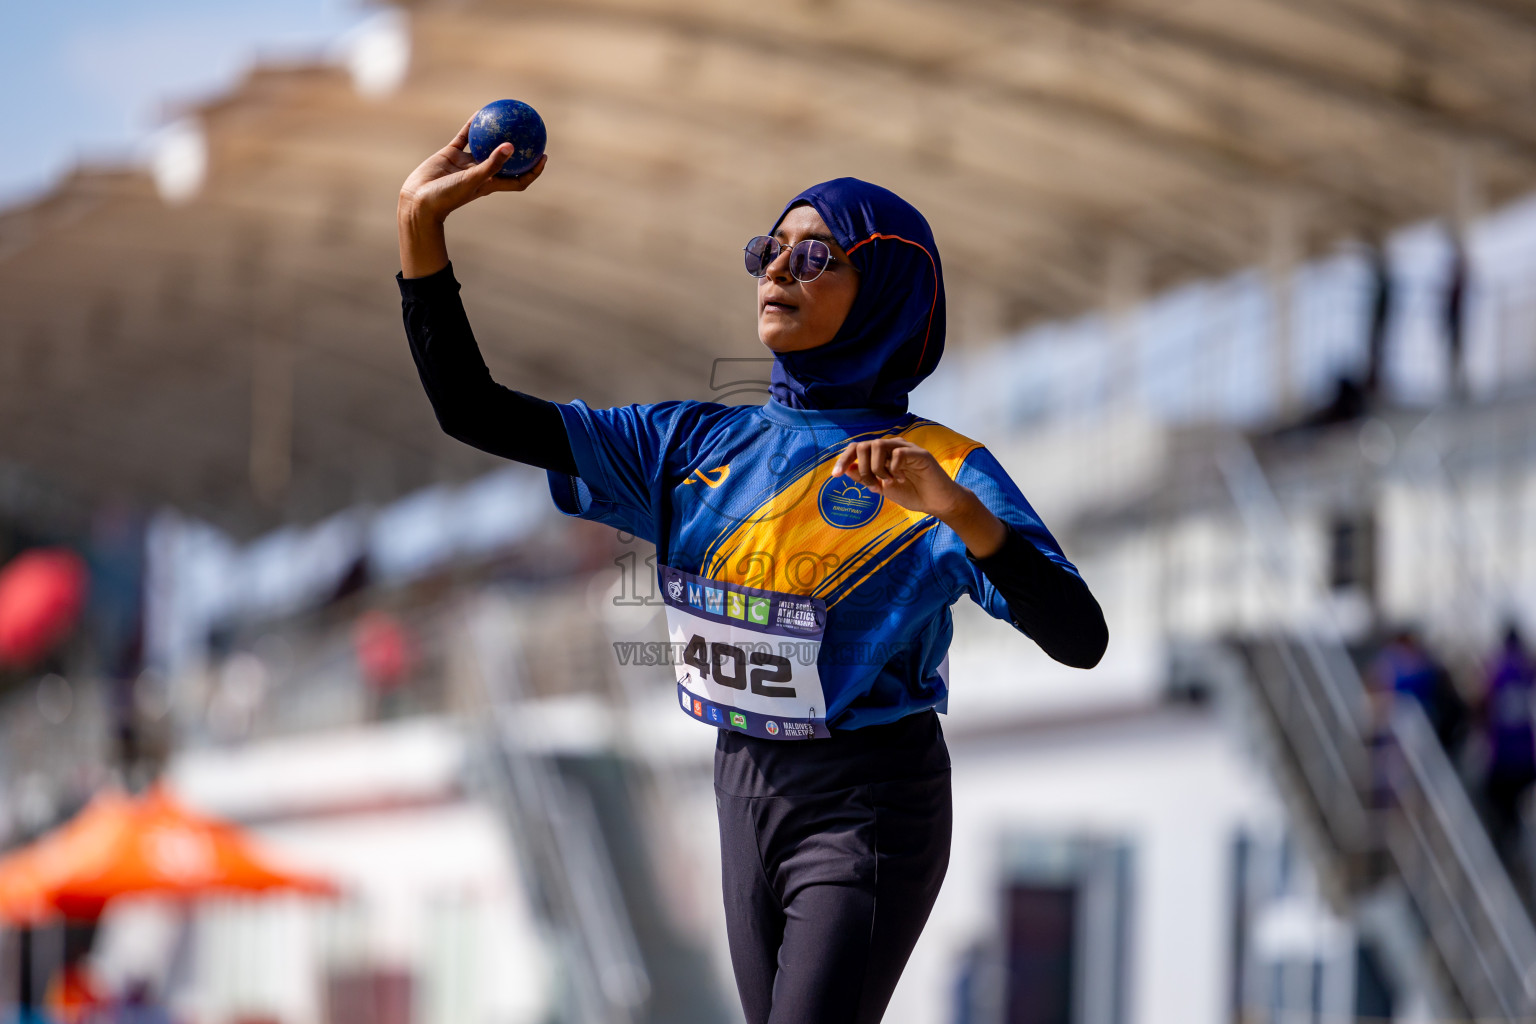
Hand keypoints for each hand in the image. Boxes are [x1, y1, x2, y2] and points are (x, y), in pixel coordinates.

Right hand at [398, 117, 547, 277]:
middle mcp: (481, 173)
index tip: (543, 156)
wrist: (419, 200)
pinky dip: (472, 125)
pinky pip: (465, 136)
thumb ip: (492, 164)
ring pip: (484, 145)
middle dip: (518, 149)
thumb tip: (512, 146)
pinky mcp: (451, 154)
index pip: (518, 180)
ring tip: (505, 116)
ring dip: (494, 133)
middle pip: (505, 161)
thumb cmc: (448, 196)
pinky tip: (480, 112)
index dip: (533, 171)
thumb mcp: (473, 180)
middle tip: (530, 132)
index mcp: (491, 184)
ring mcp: (466, 163)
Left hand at [830, 437, 966, 517]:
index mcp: (882, 455)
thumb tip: (848, 469)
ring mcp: (906, 448)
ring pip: (878, 445)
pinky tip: (902, 479)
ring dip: (876, 468)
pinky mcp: (920, 454)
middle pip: (864, 445)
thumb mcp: (883, 488)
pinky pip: (898, 453)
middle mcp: (892, 447)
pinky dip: (894, 468)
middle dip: (862, 468)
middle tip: (872, 486)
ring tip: (888, 482)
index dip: (844, 459)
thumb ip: (866, 478)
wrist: (937, 503)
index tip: (835, 475)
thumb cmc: (912, 494)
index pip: (857, 448)